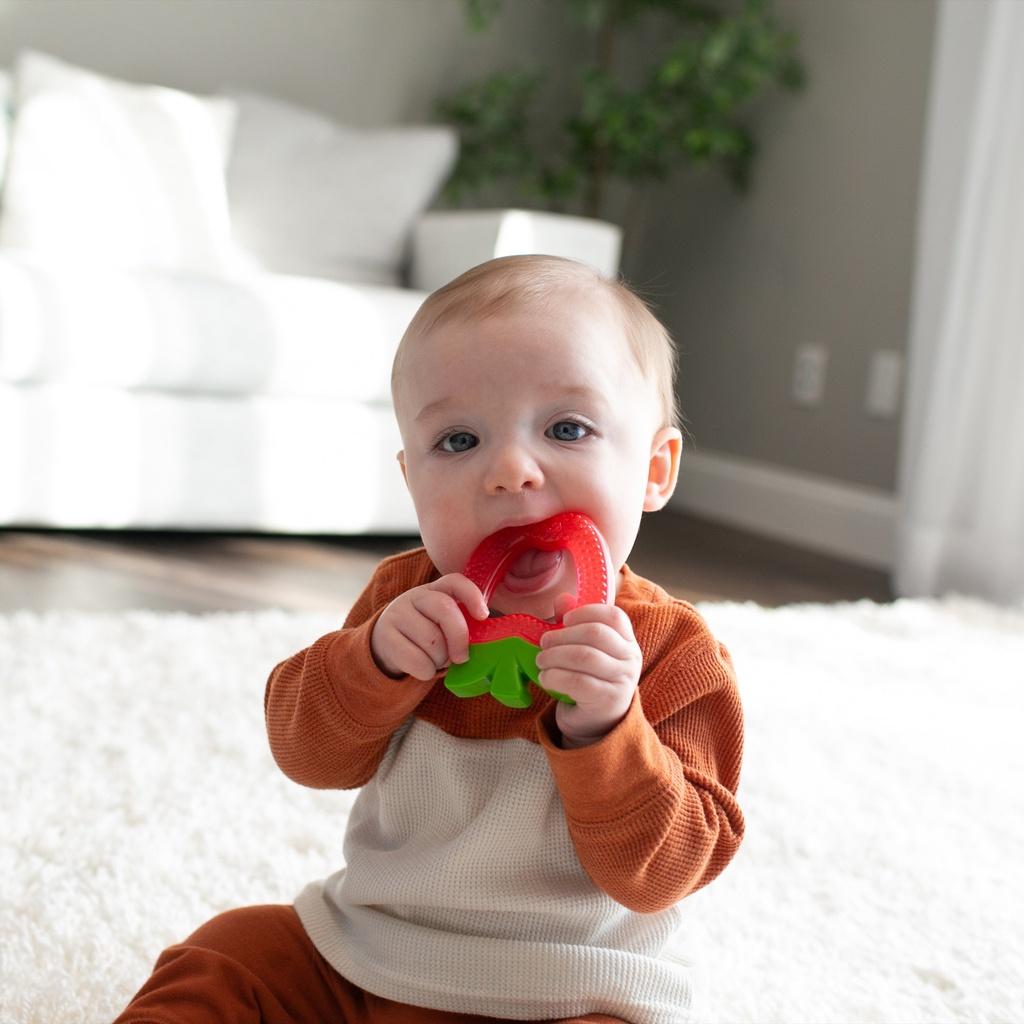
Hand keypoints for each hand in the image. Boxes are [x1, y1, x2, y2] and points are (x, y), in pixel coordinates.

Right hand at [371, 574, 489, 680]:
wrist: (385, 645)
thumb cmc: (424, 635)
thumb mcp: (440, 622)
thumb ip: (460, 624)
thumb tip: (482, 642)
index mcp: (434, 590)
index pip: (454, 582)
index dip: (472, 595)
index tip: (483, 616)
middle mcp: (414, 597)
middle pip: (445, 610)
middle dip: (459, 638)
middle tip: (462, 657)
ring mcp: (397, 615)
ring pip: (432, 641)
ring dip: (441, 659)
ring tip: (436, 659)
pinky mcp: (386, 637)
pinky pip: (417, 660)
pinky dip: (427, 671)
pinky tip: (423, 667)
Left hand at [536, 602, 642, 747]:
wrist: (597, 723)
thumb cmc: (589, 679)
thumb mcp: (585, 650)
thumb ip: (574, 624)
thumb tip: (562, 599)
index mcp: (627, 640)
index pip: (613, 616)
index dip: (585, 612)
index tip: (563, 620)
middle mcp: (631, 658)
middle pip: (595, 634)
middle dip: (562, 635)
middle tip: (543, 642)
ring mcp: (623, 680)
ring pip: (584, 657)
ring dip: (554, 656)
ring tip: (540, 661)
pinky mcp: (608, 700)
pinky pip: (578, 682)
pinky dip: (555, 677)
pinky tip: (545, 678)